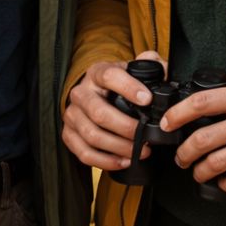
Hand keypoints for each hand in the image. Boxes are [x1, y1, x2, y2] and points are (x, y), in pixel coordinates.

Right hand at [62, 51, 167, 171]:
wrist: (94, 95)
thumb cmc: (118, 85)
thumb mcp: (132, 70)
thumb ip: (148, 65)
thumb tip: (156, 64)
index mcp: (96, 73)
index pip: (109, 76)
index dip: (128, 88)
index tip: (147, 99)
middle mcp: (80, 92)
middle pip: (99, 112)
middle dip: (126, 127)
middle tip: (147, 135)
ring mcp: (72, 114)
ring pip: (92, 135)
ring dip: (119, 147)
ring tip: (141, 151)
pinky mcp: (69, 134)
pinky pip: (84, 153)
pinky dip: (106, 161)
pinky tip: (124, 160)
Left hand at [164, 81, 225, 190]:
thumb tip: (208, 96)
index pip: (201, 102)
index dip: (178, 114)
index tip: (168, 122)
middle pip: (203, 139)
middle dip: (185, 152)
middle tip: (181, 157)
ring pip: (216, 163)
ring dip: (200, 171)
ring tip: (198, 172)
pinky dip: (225, 184)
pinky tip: (223, 182)